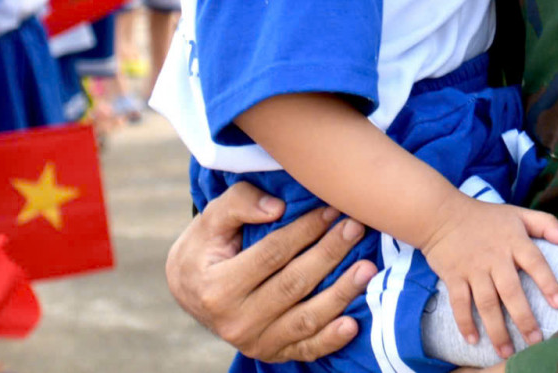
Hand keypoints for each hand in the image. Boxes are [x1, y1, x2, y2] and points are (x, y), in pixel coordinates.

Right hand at [166, 184, 377, 364]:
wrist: (189, 291)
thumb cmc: (205, 247)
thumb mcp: (210, 220)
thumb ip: (239, 203)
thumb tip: (278, 207)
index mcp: (218, 287)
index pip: (272, 254)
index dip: (304, 230)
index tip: (331, 209)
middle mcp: (235, 321)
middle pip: (294, 284)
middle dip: (330, 254)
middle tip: (356, 228)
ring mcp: (254, 342)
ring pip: (305, 319)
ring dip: (340, 294)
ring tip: (368, 269)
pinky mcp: (271, 353)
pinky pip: (305, 349)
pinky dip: (331, 339)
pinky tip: (353, 324)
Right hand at [420, 197, 557, 357]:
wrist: (442, 214)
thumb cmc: (485, 217)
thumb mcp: (518, 214)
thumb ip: (546, 224)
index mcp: (514, 241)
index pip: (535, 263)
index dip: (548, 283)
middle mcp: (495, 257)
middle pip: (511, 291)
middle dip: (524, 318)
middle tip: (536, 341)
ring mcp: (473, 268)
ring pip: (486, 303)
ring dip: (496, 329)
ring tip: (507, 352)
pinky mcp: (454, 276)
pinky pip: (459, 303)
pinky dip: (465, 322)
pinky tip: (474, 340)